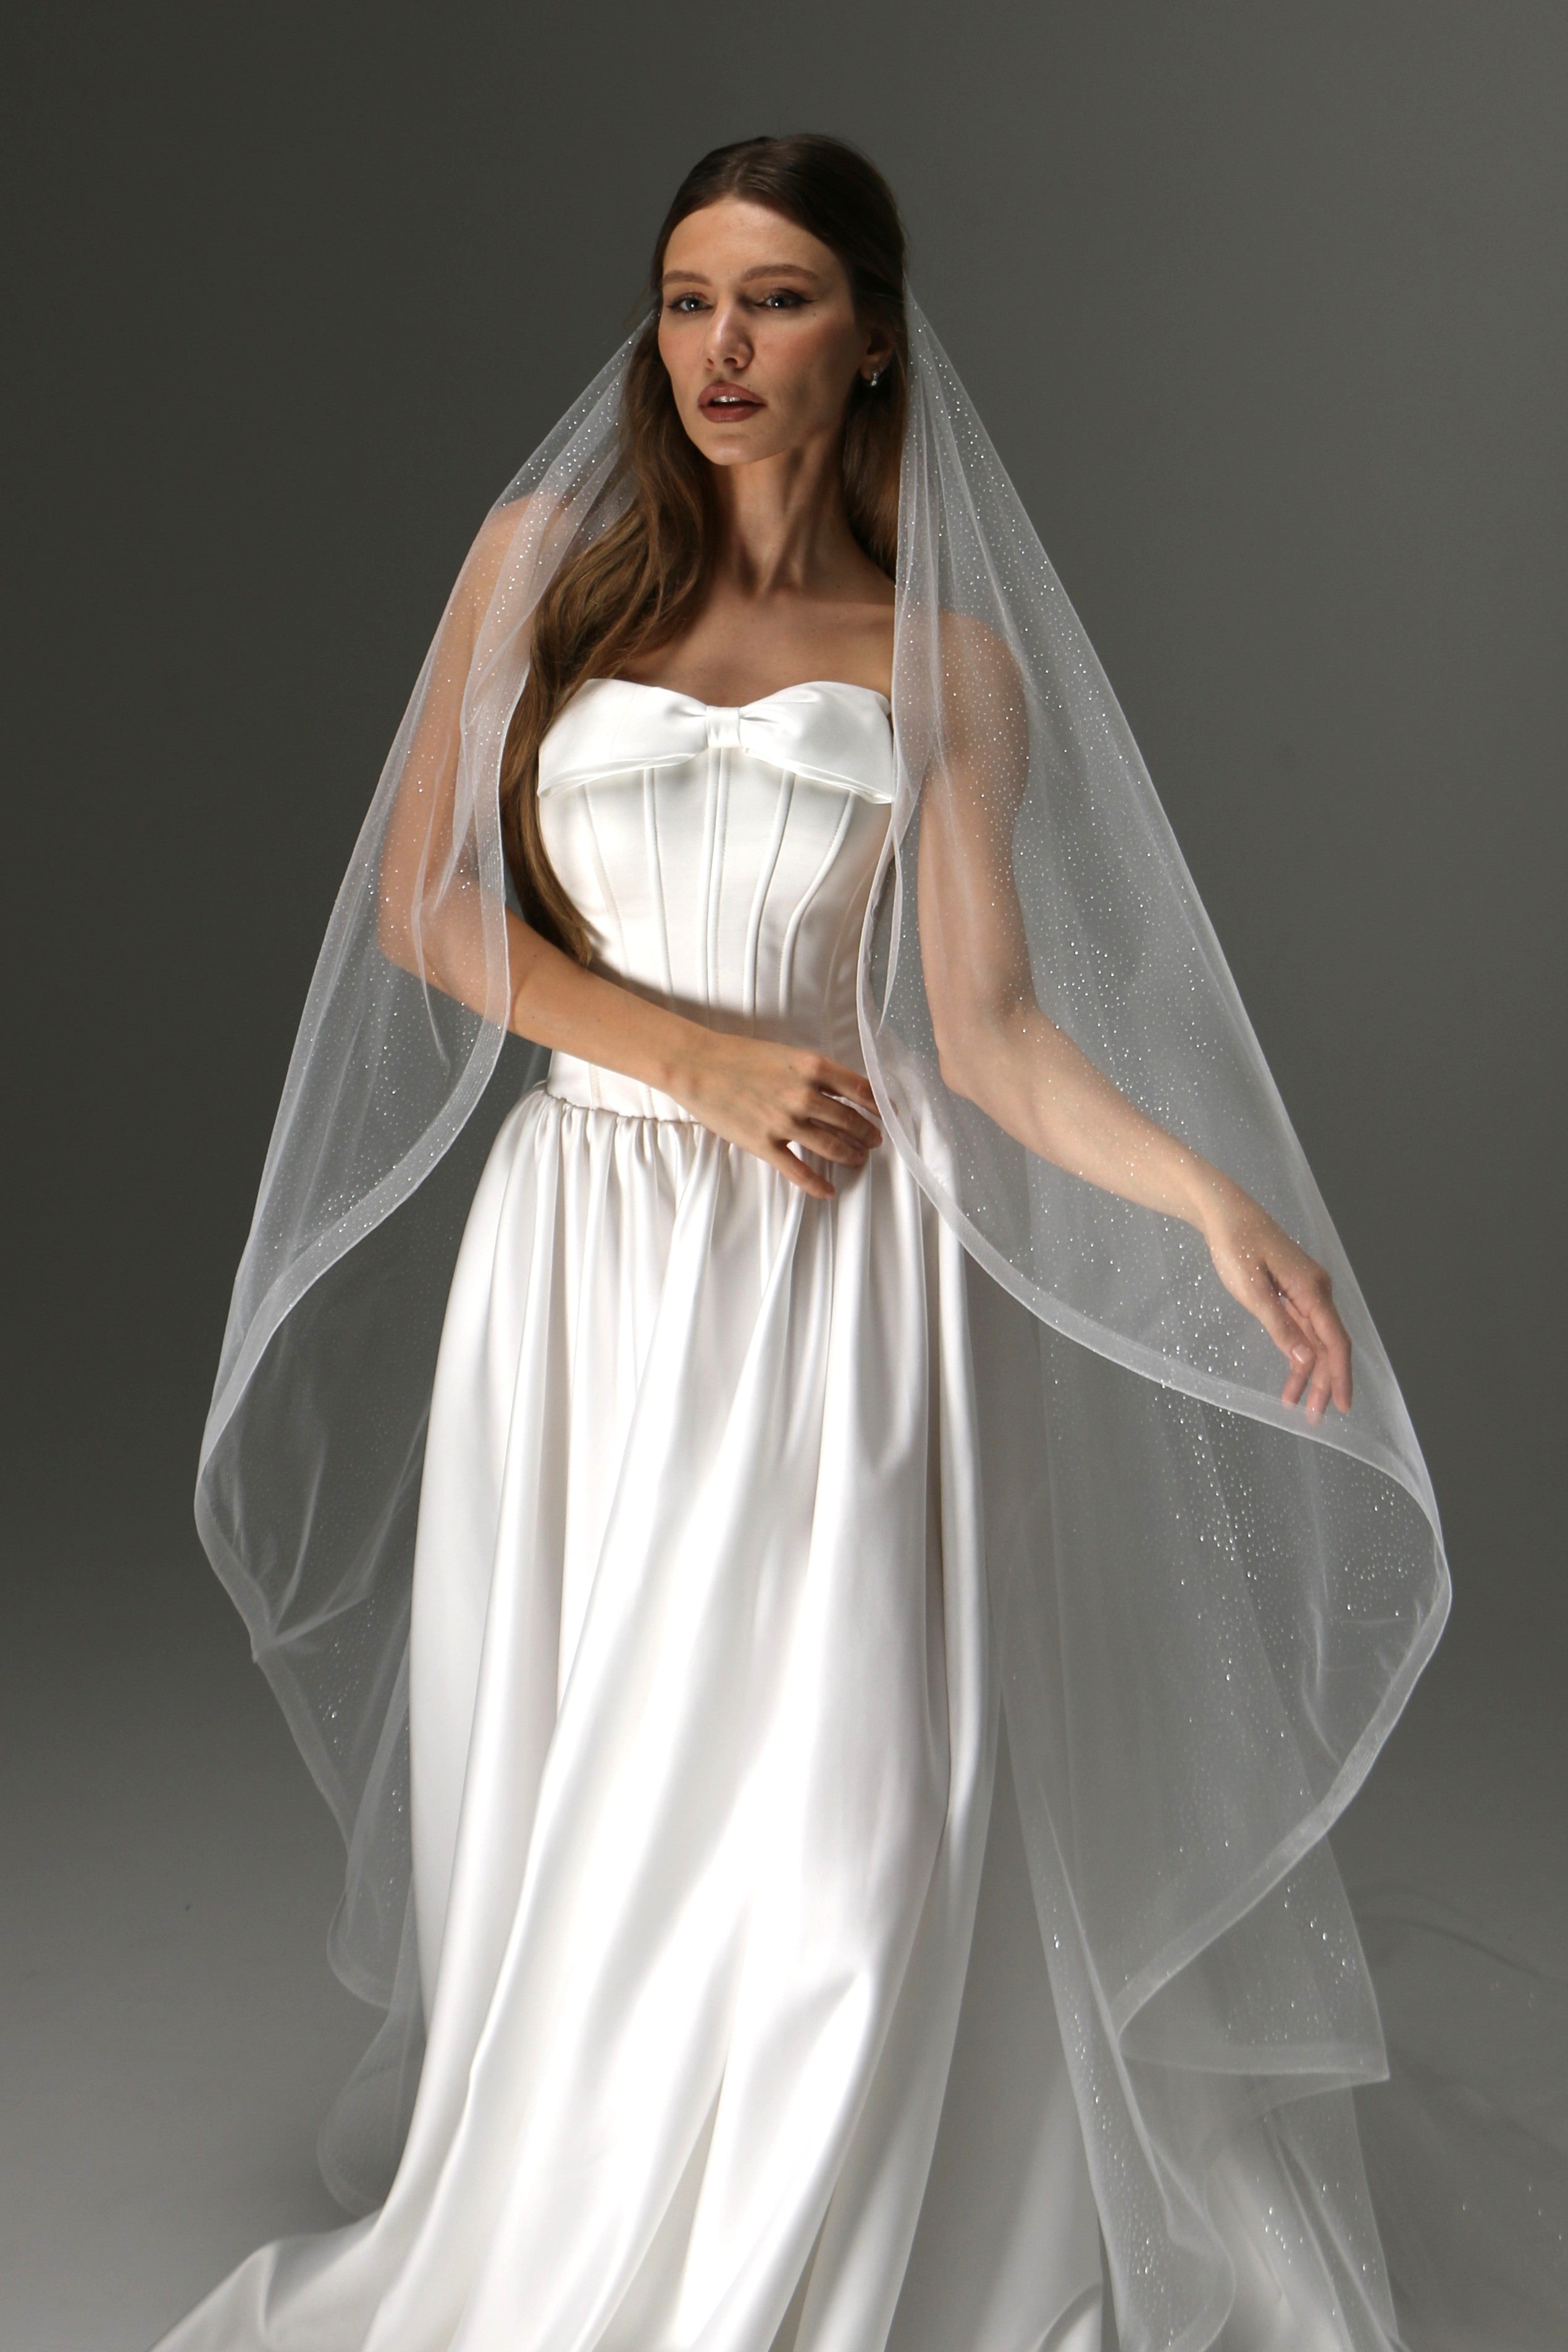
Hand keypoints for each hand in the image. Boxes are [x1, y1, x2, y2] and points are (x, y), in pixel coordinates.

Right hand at [668, 1033, 882, 1200]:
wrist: (697, 1066)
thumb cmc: (740, 1055)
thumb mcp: (787, 1053)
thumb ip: (816, 1073)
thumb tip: (844, 1091)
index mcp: (813, 1067)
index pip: (862, 1090)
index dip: (881, 1106)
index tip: (888, 1114)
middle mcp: (805, 1095)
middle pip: (851, 1122)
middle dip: (868, 1134)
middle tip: (874, 1140)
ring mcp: (785, 1122)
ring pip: (833, 1147)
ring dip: (851, 1156)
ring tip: (858, 1159)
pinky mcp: (765, 1144)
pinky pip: (799, 1171)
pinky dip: (817, 1185)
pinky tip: (829, 1191)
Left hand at [1200, 1184, 1352, 1421]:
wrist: (1225, 1212)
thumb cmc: (1235, 1244)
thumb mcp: (1251, 1289)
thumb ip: (1279, 1326)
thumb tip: (1304, 1360)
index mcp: (1312, 1289)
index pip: (1334, 1340)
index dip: (1340, 1375)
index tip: (1341, 1404)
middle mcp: (1316, 1291)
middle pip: (1328, 1345)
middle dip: (1324, 1382)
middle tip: (1315, 1418)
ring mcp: (1306, 1292)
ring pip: (1315, 1341)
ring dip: (1309, 1373)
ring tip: (1299, 1406)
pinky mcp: (1293, 1292)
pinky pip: (1302, 1330)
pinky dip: (1298, 1354)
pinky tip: (1292, 1377)